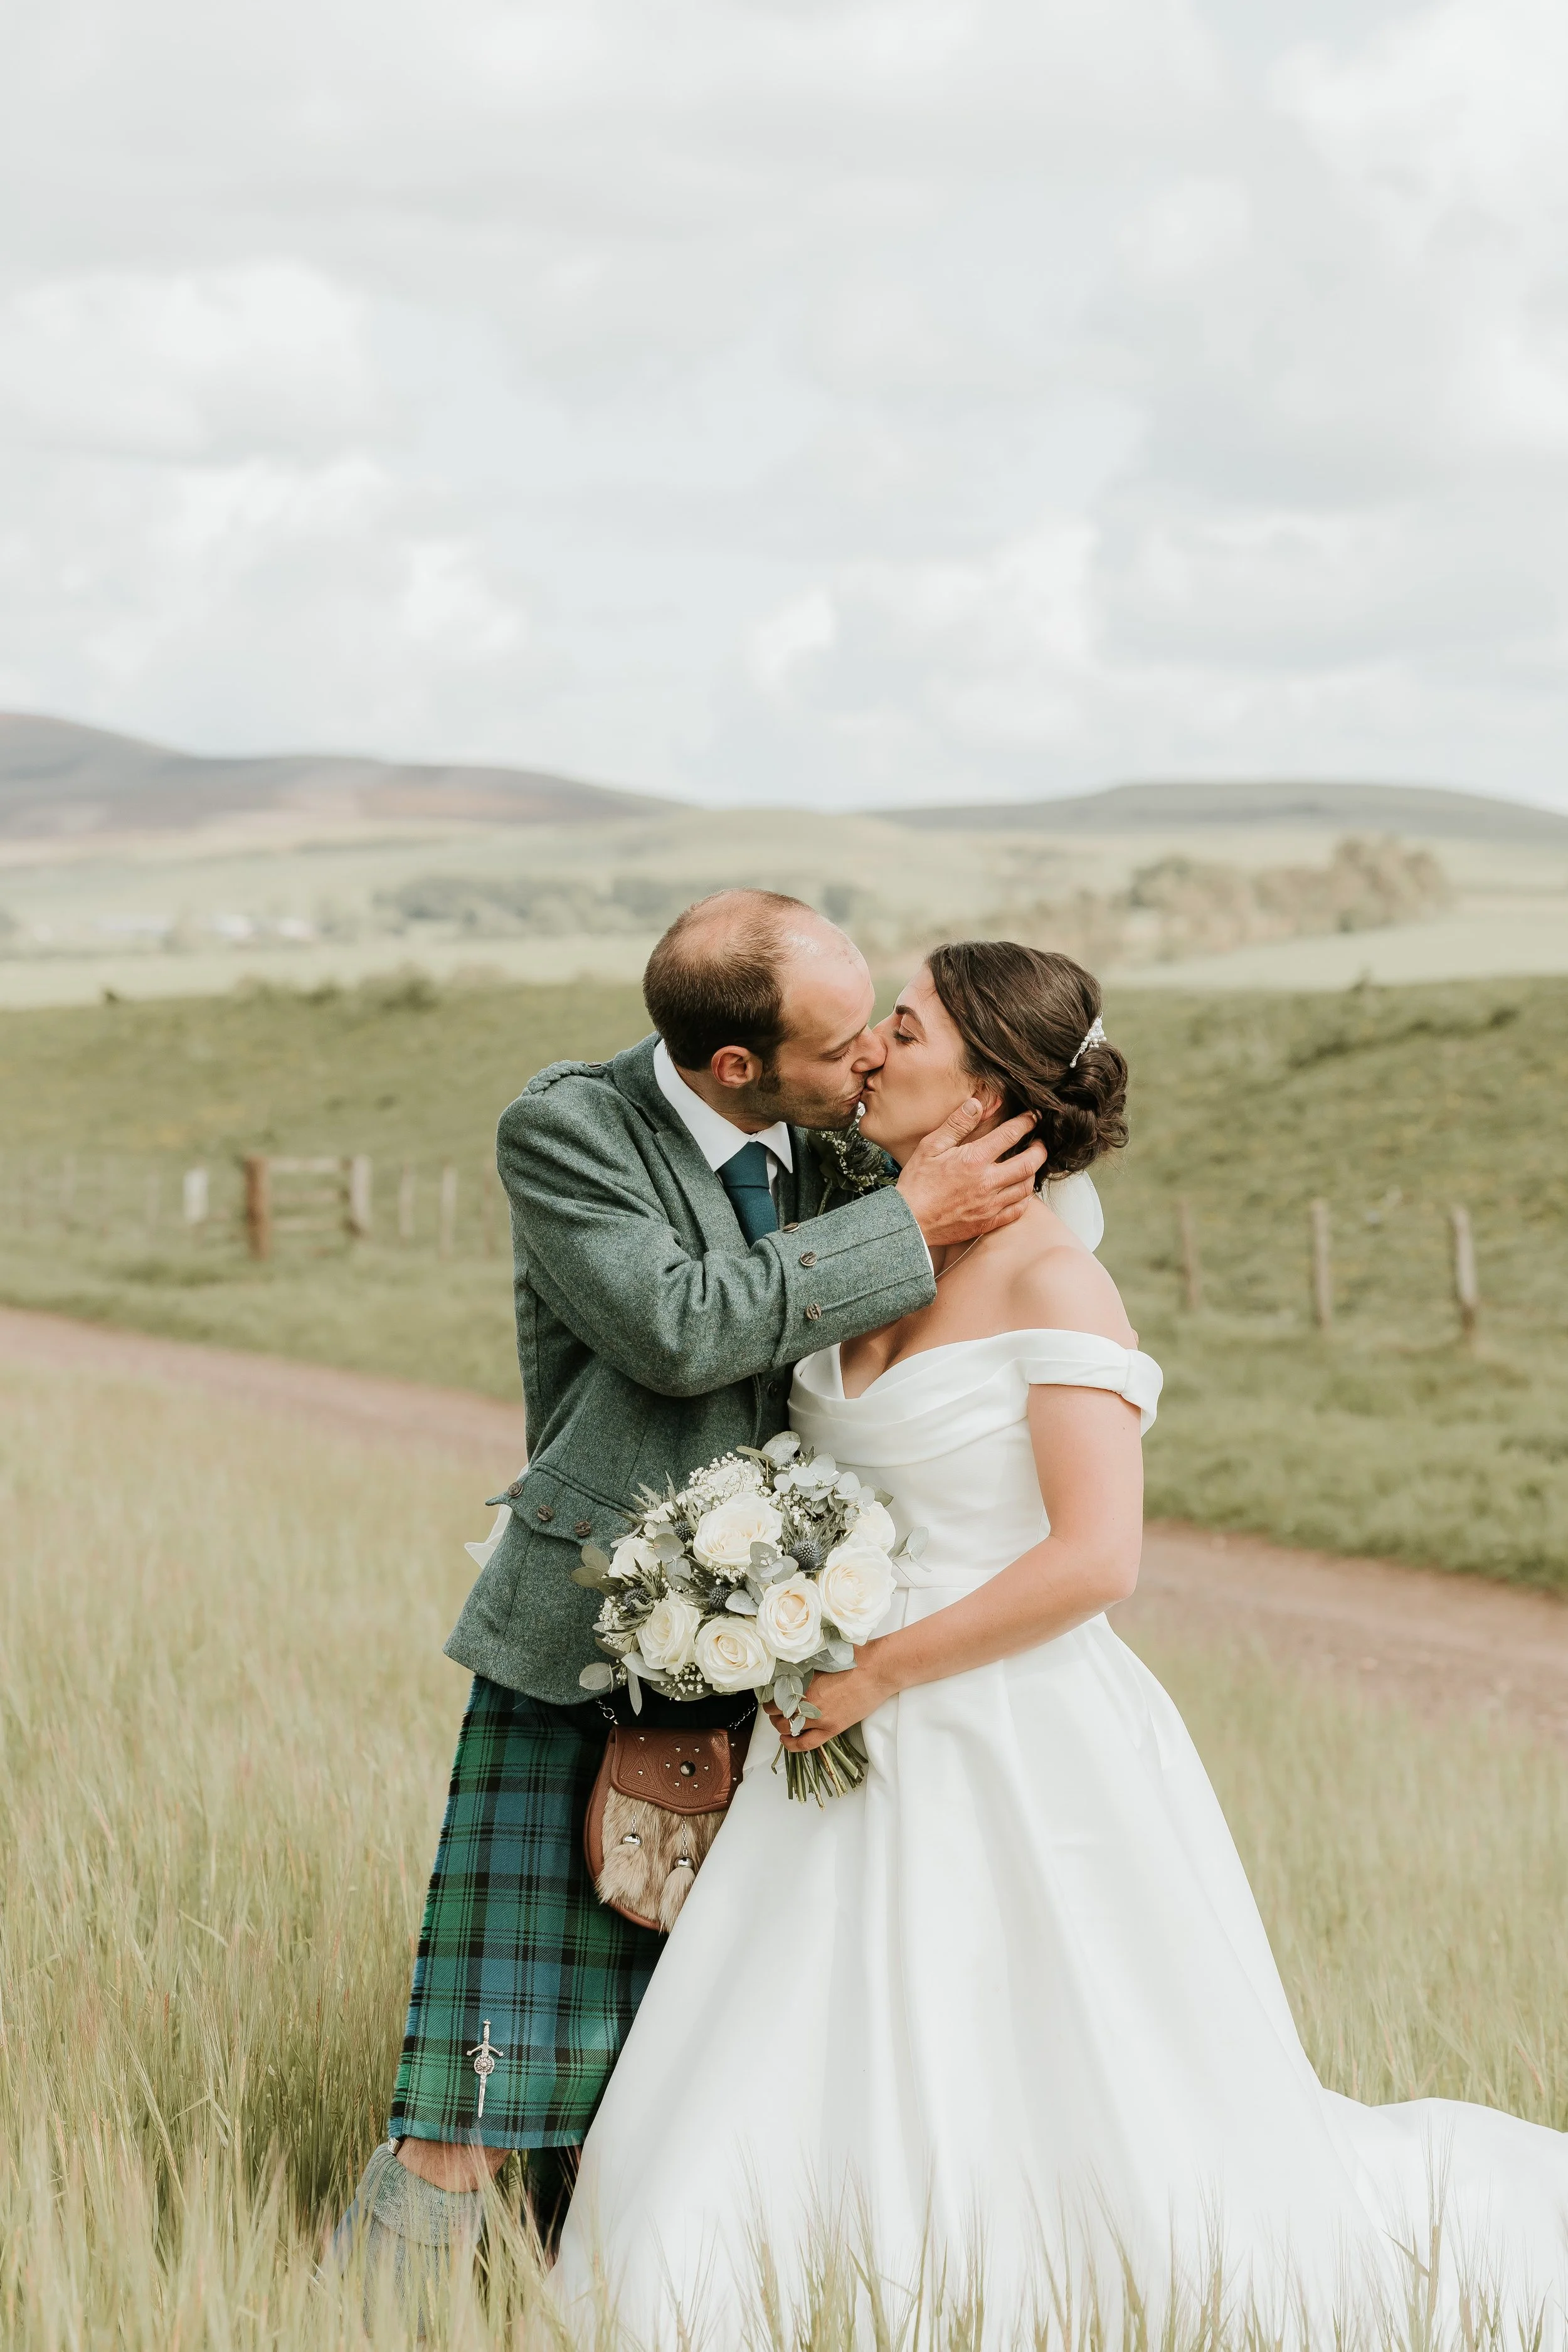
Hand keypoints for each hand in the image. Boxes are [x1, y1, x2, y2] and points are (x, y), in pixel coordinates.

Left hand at [766, 1648, 896, 1750]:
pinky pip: (806, 1744)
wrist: (876, 1671)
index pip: (775, 1693)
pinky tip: (786, 1741)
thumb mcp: (823, 1656)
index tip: (773, 1696)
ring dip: (780, 1726)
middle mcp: (806, 1699)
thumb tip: (792, 1664)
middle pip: (777, 1711)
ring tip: (782, 1723)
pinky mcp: (832, 1728)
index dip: (771, 1696)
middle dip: (774, 1711)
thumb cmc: (854, 1658)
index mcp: (802, 1680)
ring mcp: (818, 1716)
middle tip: (777, 1709)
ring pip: (787, 1727)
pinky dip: (792, 1745)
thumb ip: (806, 1663)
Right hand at [895, 1099, 1046, 1248]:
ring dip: (1033, 1173)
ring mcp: (990, 1204)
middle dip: (1040, 1150)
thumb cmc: (917, 1183)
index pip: (1010, 1135)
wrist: (910, 1221)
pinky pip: (1017, 1211)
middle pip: (1029, 1163)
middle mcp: (988, 1182)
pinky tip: (1020, 1191)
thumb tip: (977, 1103)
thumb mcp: (931, 1146)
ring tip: (1030, 1165)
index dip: (1026, 1123)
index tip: (1033, 1118)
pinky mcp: (988, 1222)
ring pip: (1026, 1187)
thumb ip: (956, 1124)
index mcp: (974, 1160)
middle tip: (1040, 1143)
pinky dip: (1024, 1199)